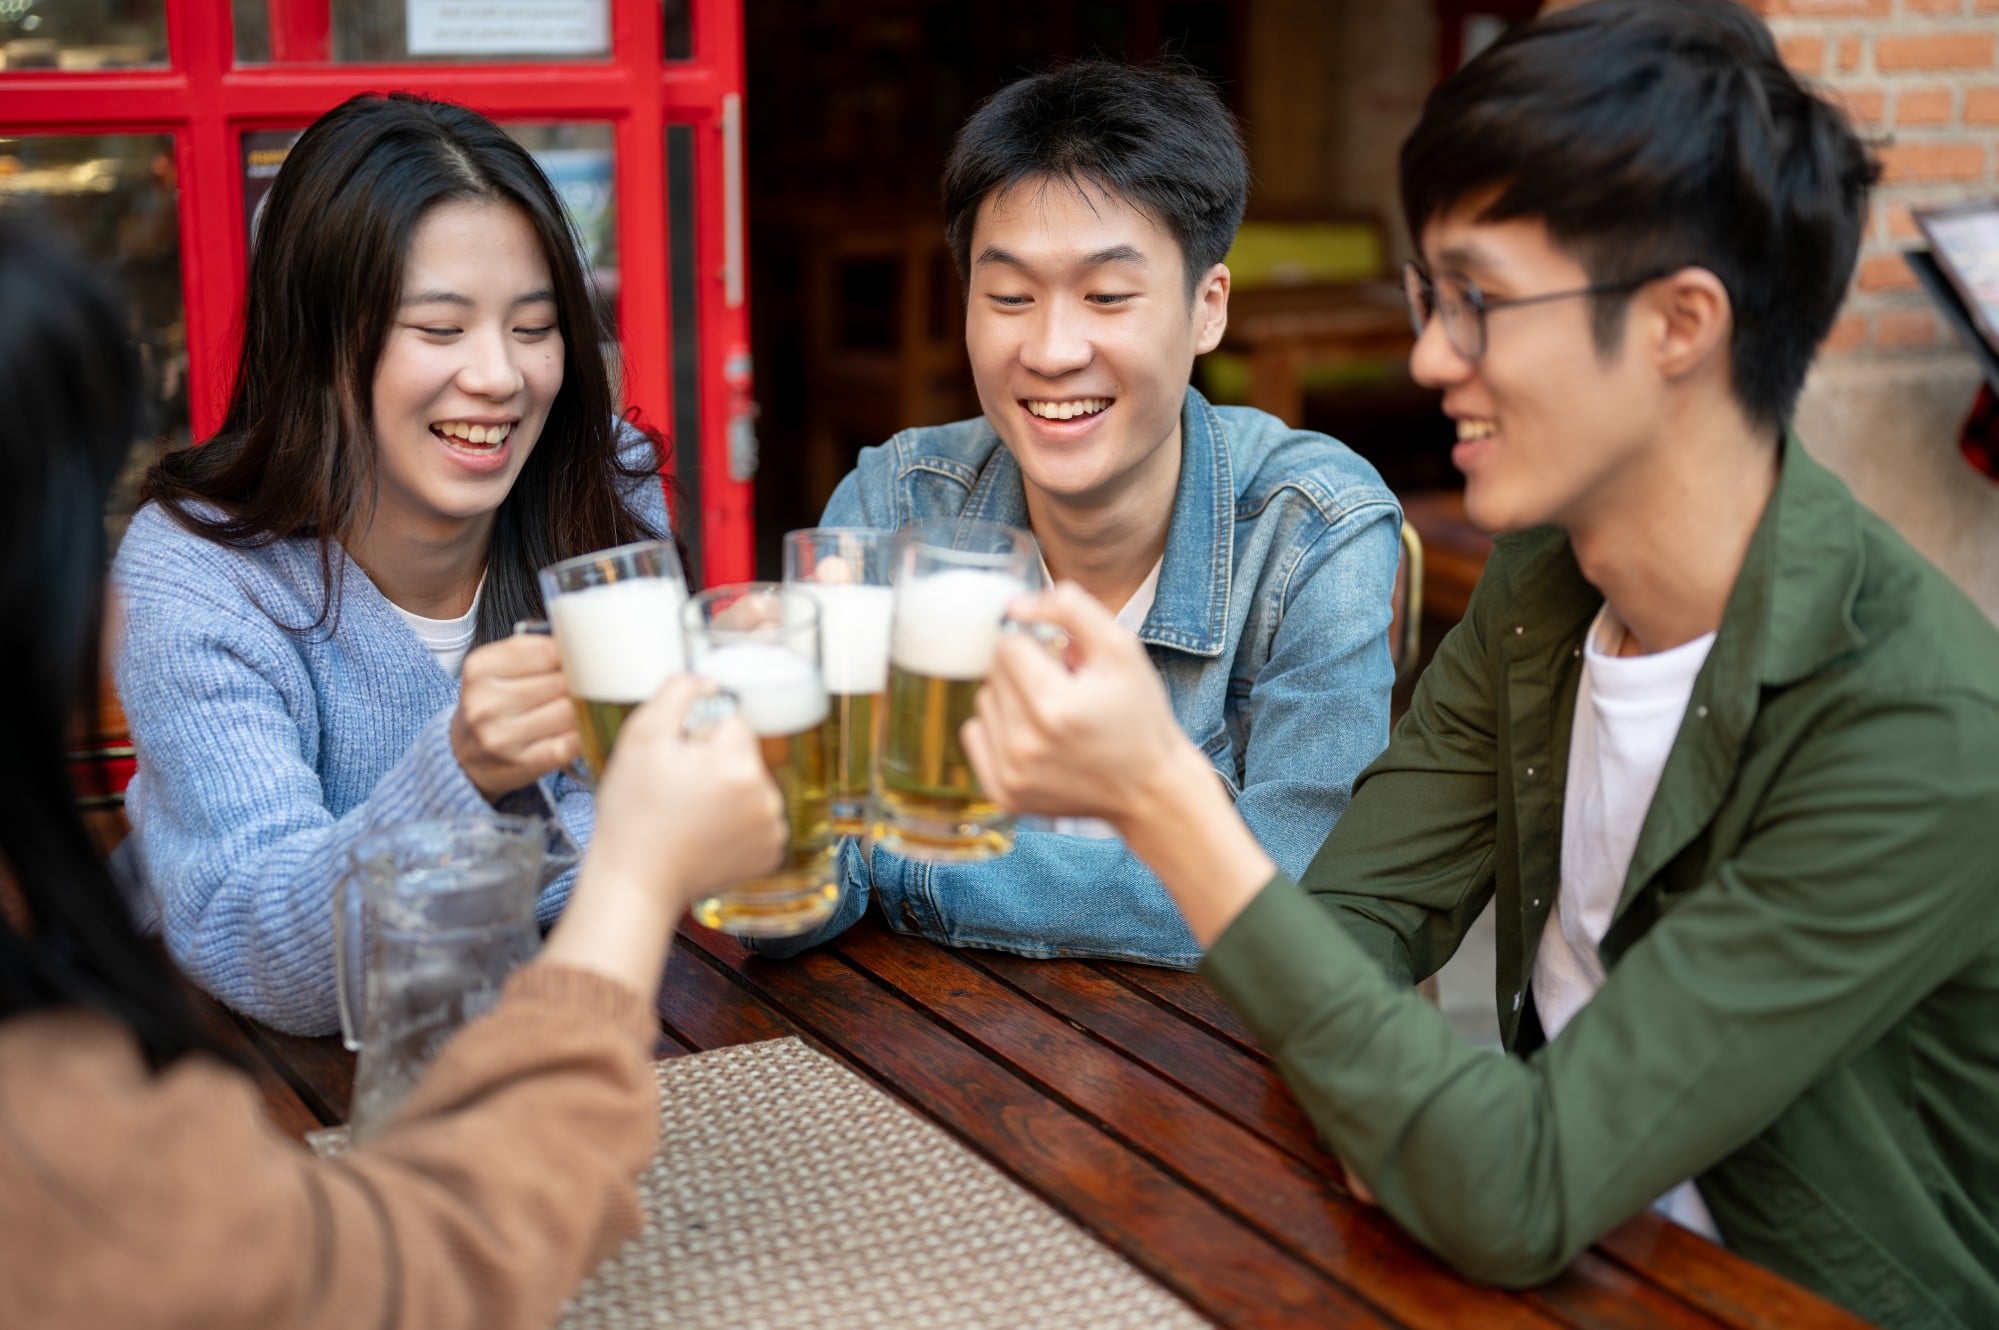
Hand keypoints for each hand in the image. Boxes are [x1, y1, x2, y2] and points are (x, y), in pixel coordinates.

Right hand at [450, 633, 580, 800]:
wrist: (464, 756)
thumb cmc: (491, 705)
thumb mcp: (497, 670)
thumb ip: (535, 651)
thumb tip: (586, 644)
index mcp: (481, 668)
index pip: (547, 650)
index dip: (574, 653)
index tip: (585, 657)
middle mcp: (486, 702)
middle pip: (561, 682)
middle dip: (583, 681)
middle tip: (595, 683)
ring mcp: (502, 736)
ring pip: (569, 711)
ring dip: (585, 708)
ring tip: (589, 705)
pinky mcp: (522, 763)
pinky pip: (571, 743)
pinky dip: (585, 734)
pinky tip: (587, 728)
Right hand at [538, 676, 785, 996]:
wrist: (635, 883)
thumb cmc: (633, 813)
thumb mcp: (641, 737)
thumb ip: (678, 693)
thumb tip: (708, 681)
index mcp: (739, 763)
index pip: (731, 720)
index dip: (698, 734)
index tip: (675, 758)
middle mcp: (767, 796)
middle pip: (743, 754)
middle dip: (714, 762)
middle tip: (676, 788)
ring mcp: (773, 829)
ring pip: (750, 785)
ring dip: (727, 791)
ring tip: (687, 814)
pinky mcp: (770, 854)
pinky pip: (756, 818)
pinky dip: (736, 822)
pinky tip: (704, 834)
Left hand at [963, 581, 1275, 947]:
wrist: (1150, 788)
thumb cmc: (1139, 714)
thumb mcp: (1121, 648)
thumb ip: (1070, 608)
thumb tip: (1014, 606)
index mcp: (1053, 707)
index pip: (1009, 645)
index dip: (1038, 645)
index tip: (1065, 663)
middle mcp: (1025, 746)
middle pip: (994, 673)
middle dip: (1026, 671)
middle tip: (1065, 689)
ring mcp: (1010, 775)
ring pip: (983, 702)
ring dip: (1012, 699)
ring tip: (1053, 714)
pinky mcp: (1002, 793)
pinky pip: (974, 735)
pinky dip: (998, 729)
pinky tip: (1034, 737)